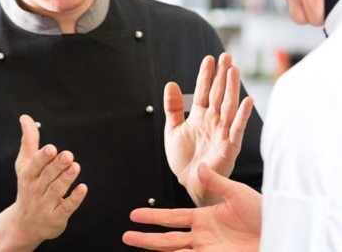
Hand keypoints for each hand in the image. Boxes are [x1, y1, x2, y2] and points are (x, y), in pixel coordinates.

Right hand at [0, 115, 86, 250]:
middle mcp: (34, 190)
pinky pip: (66, 207)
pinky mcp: (56, 217)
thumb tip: (25, 117)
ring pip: (56, 190)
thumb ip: (29, 141)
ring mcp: (44, 205)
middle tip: (68, 155)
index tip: (51, 149)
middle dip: (57, 166)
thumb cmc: (28, 187)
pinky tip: (83, 188)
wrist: (24, 223)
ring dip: (66, 179)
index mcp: (27, 175)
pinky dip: (74, 198)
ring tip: (75, 167)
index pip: (34, 165)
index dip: (43, 157)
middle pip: (47, 176)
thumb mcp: (24, 164)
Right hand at [122, 163, 261, 250]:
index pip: (173, 217)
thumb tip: (200, 167)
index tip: (135, 215)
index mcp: (205, 218)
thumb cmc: (267, 216)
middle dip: (146, 237)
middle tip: (126, 236)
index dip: (153, 216)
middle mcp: (203, 236)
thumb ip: (217, 182)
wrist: (284, 235)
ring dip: (153, 247)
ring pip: (174, 249)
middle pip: (167, 237)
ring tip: (134, 245)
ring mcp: (208, 249)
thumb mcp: (240, 194)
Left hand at [164, 53, 253, 205]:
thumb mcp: (172, 129)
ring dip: (232, 89)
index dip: (206, 75)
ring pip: (228, 106)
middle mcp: (213, 121)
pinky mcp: (229, 146)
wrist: (189, 182)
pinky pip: (236, 128)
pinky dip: (242, 115)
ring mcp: (222, 132)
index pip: (204, 91)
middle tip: (226, 56)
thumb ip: (173, 107)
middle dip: (222, 75)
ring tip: (234, 70)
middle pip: (218, 94)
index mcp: (199, 116)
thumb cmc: (184, 158)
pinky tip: (247, 101)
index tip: (209, 58)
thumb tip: (170, 84)